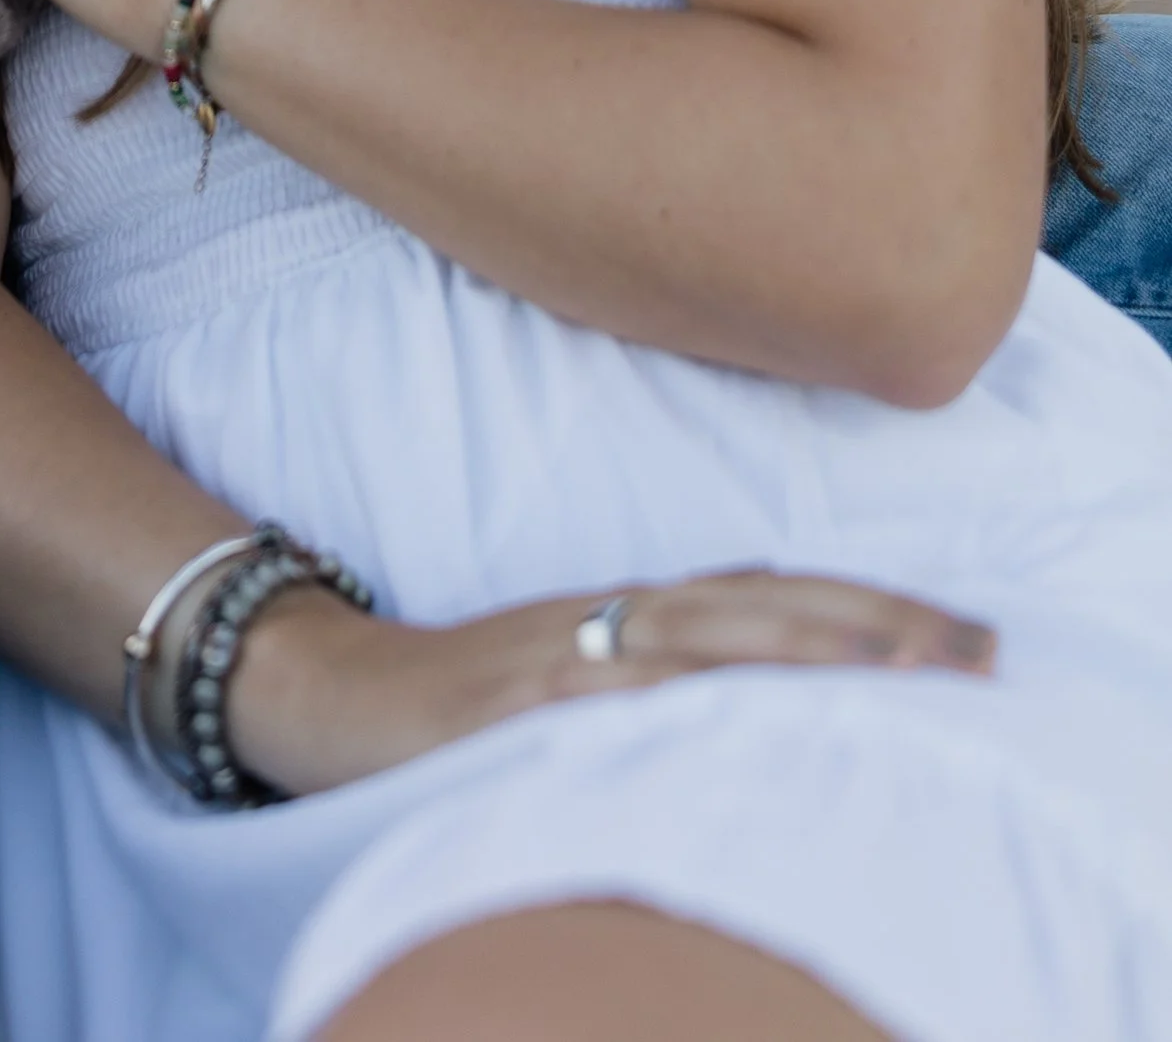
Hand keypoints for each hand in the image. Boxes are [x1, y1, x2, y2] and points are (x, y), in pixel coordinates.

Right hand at [227, 565, 997, 799]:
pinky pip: (622, 693)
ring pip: (713, 642)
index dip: (866, 608)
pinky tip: (747, 703)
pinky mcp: (521, 702)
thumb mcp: (563, 667)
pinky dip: (690, 693)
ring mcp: (569, 660)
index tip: (959, 631)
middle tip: (978, 646)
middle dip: (877, 627)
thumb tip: (747, 687)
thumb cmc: (447, 696)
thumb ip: (644, 665)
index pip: (769, 596)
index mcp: (627, 612)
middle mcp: (611, 621)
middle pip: (765, 612)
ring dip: (816, 650)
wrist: (321, 687)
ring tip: (910, 664)